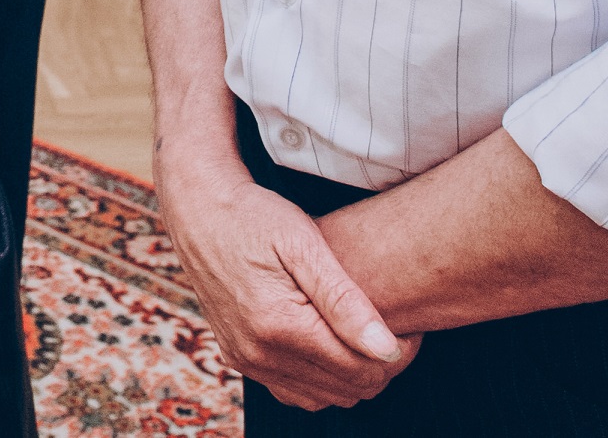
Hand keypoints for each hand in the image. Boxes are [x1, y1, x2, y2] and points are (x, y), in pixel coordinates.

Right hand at [160, 156, 419, 409]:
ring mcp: (244, 359)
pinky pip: (293, 392)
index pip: (362, 369)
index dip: (397, 353)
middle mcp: (257, 352)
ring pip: (323, 397)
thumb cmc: (256, 217)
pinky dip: (320, 379)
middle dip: (379, 366)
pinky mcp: (237, 357)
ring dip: (352, 375)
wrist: (199, 210)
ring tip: (361, 334)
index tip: (408, 325)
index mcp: (278, 325)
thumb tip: (387, 349)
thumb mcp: (305, 246)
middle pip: (347, 388)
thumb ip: (345, 301)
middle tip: (390, 328)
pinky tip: (329, 345)